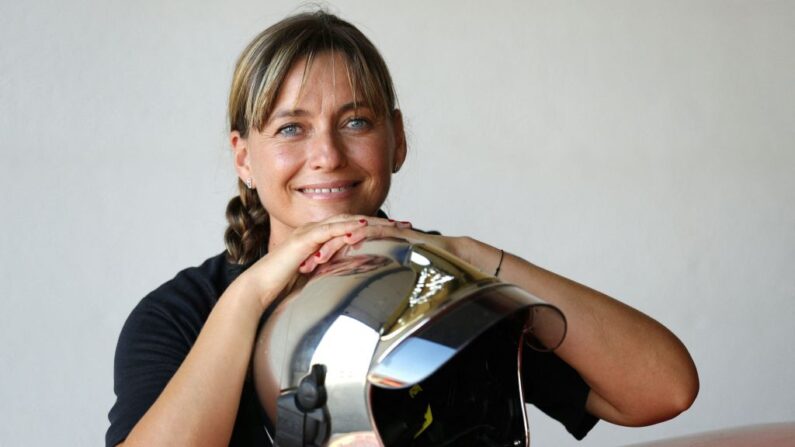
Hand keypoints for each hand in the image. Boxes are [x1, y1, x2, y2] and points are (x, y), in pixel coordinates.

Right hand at [236, 214, 405, 310]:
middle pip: (355, 221)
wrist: (260, 288)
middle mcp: (317, 231)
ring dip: (371, 222)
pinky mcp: (303, 240)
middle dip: (382, 222)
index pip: (354, 229)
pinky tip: (363, 226)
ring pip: (346, 221)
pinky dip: (347, 227)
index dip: (378, 229)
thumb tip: (353, 279)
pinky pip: (329, 230)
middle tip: (406, 225)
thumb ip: (333, 272)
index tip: (400, 233)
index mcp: (321, 238)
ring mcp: (310, 233)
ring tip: (392, 224)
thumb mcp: (318, 277)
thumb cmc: (284, 285)